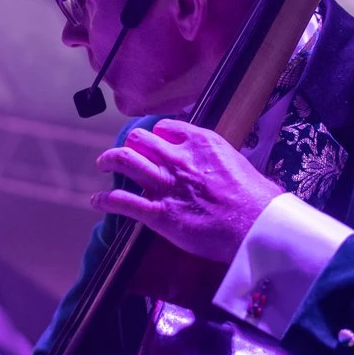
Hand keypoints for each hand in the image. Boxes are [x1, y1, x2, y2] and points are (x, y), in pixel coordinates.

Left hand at [90, 120, 283, 262]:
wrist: (257, 226)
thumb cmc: (257, 200)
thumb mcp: (239, 164)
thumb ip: (218, 161)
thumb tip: (217, 166)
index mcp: (201, 142)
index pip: (165, 128)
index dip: (157, 136)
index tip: (156, 144)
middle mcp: (179, 158)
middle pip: (140, 139)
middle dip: (130, 144)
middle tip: (126, 152)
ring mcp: (166, 185)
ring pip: (125, 160)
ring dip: (110, 160)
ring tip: (104, 163)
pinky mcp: (159, 214)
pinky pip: (122, 202)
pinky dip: (105, 201)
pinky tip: (97, 202)